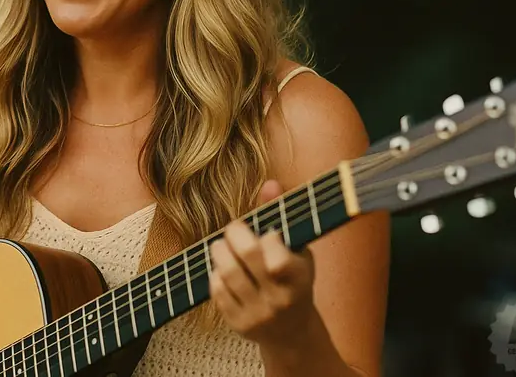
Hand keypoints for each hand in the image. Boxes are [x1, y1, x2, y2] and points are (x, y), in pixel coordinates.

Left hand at [209, 179, 315, 349]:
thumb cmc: (294, 279)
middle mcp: (280, 299)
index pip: (278, 258)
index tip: (268, 232)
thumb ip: (281, 215)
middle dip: (235, 233)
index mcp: (300, 279)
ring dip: (220, 250)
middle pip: (246, 255)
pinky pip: (216, 291)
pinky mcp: (238, 325)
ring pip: (226, 272)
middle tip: (234, 229)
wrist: (292, 332)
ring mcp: (258, 314)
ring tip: (223, 245)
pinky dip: (215, 274)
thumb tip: (270, 183)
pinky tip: (222, 269)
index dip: (268, 238)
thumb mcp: (298, 249)